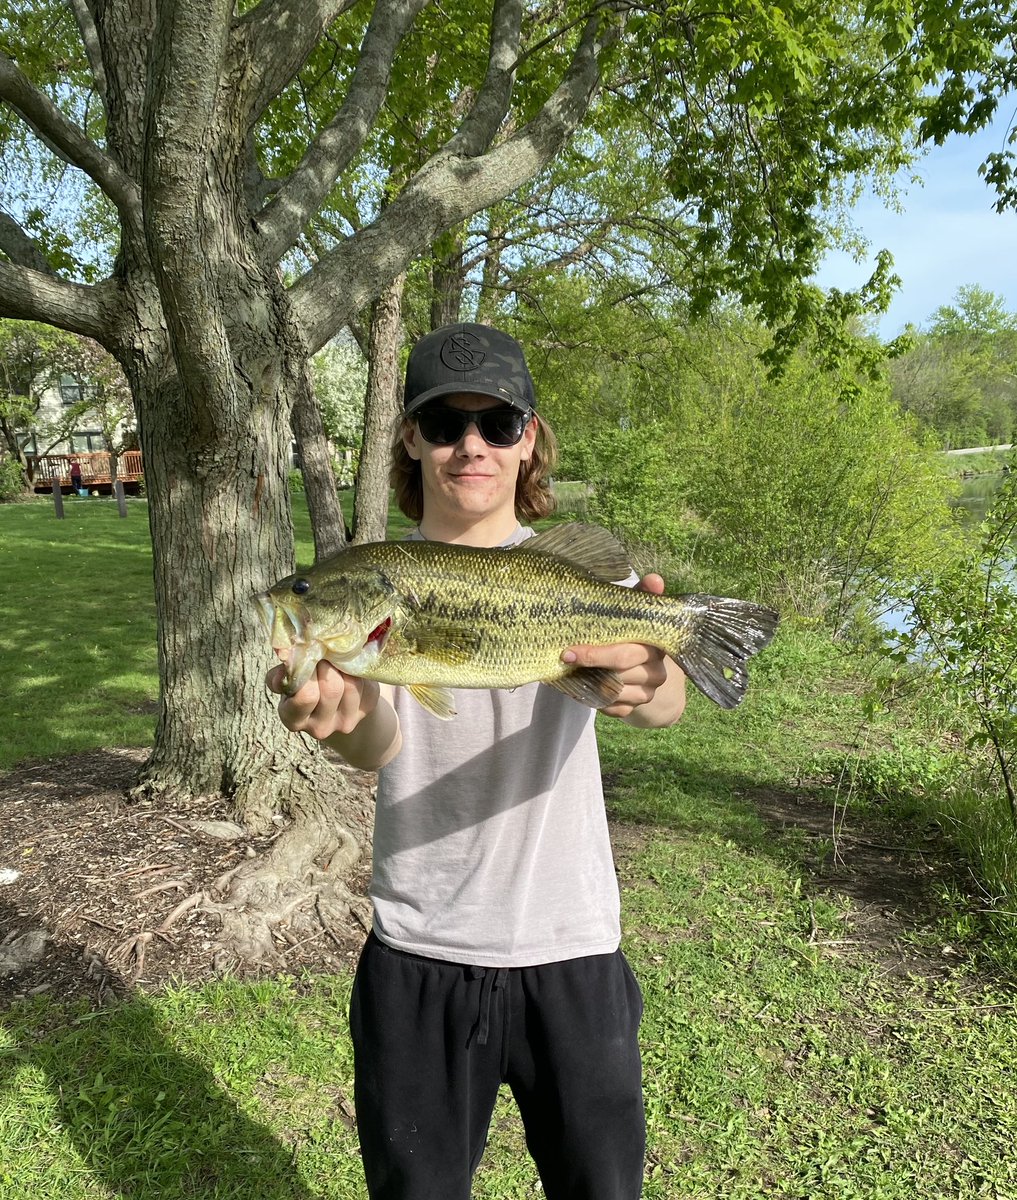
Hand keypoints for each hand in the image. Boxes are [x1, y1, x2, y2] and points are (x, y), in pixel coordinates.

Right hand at [266, 653, 380, 740]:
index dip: (309, 672)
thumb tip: (286, 654)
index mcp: (293, 718)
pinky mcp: (366, 710)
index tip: (308, 658)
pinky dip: (359, 671)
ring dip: (344, 666)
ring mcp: (345, 722)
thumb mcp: (289, 680)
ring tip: (336, 660)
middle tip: (325, 655)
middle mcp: (320, 728)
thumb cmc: (305, 684)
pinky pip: (366, 683)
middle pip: (332, 689)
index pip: (306, 696)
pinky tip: (350, 670)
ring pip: (351, 684)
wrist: (333, 697)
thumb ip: (282, 671)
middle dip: (328, 665)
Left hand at [562, 574, 684, 724]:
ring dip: (589, 683)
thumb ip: (641, 598)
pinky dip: (594, 700)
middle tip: (563, 658)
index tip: (568, 651)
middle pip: (617, 673)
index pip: (625, 653)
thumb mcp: (635, 615)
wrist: (645, 671)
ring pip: (613, 693)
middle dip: (589, 665)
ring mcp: (646, 692)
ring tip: (569, 672)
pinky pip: (611, 708)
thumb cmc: (632, 636)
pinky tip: (582, 686)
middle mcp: (656, 671)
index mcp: (655, 646)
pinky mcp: (635, 708)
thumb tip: (654, 578)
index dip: (596, 654)